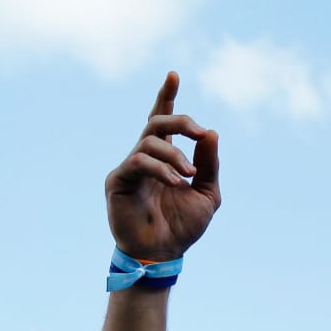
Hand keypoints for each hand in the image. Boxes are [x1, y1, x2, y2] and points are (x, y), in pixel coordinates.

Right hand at [105, 71, 220, 262]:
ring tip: (188, 175)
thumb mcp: (206, 194)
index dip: (167, 97)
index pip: (163, 120)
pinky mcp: (118, 181)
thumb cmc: (182, 228)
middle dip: (180, 120)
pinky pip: (138, 162)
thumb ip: (209, 165)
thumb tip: (212, 132)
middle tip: (200, 133)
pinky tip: (175, 182)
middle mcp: (144, 158)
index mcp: (164, 158)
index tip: (173, 74)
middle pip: (156, 122)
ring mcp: (129, 168)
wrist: (163, 255)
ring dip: (175, 154)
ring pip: (149, 141)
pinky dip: (160, 167)